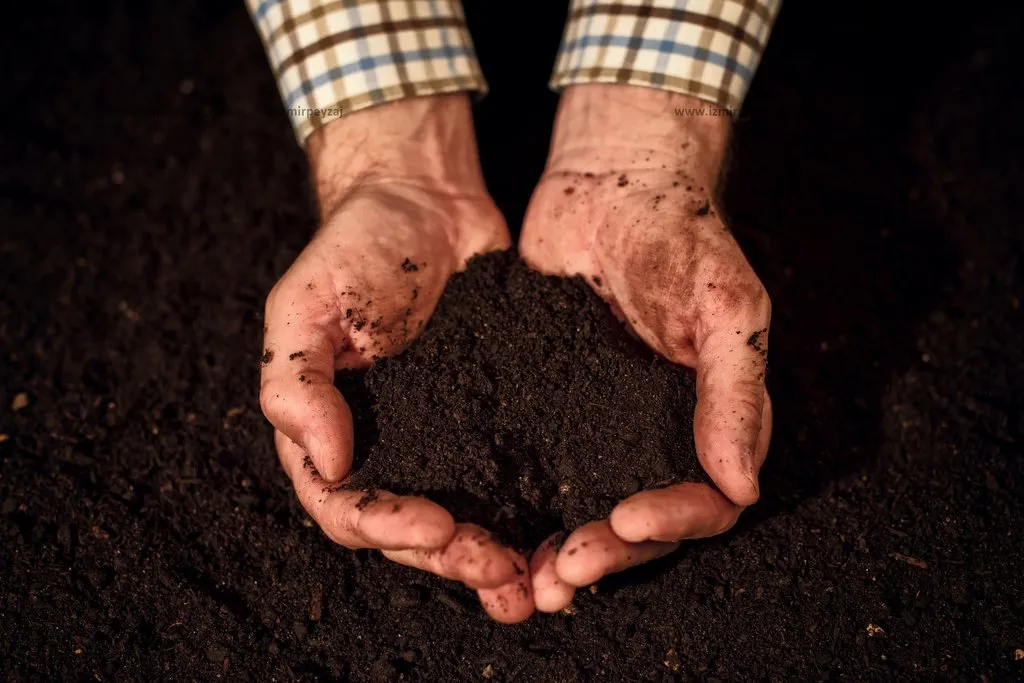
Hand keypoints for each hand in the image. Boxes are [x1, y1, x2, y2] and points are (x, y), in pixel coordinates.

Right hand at [260, 95, 532, 622]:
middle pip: (411, 533)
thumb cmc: (353, 249)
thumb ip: (298, 383)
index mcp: (332, 435)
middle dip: (452, 558)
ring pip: (464, 522)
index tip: (436, 525)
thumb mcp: (305, 305)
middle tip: (500, 571)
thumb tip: (328, 463)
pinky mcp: (495, 423)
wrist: (426, 205)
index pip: (347, 508)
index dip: (387, 528)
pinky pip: (510, 480)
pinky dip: (530, 516)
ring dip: (494, 560)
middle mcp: (387, 452)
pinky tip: (561, 535)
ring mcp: (444, 442)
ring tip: (535, 584)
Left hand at [520, 85, 772, 611]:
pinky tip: (484, 527)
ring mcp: (599, 426)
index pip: (707, 502)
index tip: (623, 517)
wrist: (611, 179)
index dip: (671, 522)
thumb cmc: (683, 233)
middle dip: (604, 556)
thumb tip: (744, 486)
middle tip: (556, 576)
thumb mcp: (726, 304)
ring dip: (556, 551)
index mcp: (710, 421)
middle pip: (641, 525)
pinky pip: (534, 470)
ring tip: (519, 580)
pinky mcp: (546, 407)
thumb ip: (737, 392)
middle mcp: (655, 436)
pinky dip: (516, 508)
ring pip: (584, 510)